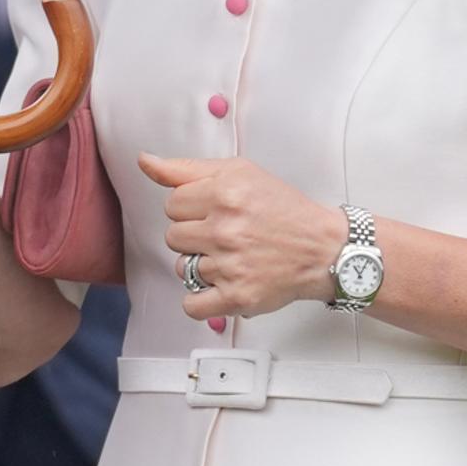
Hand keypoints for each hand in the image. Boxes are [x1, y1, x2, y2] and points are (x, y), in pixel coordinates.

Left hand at [139, 153, 343, 320]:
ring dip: (201, 265)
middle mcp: (225, 228)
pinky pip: (192, 304)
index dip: (190, 208)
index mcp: (224, 191)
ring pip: (182, 269)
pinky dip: (201, 298)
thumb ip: (187, 169)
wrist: (321, 246)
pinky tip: (221, 283)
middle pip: (173, 236)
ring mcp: (230, 264)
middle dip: (194, 235)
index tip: (212, 211)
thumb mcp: (239, 172)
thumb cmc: (282, 208)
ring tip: (230, 256)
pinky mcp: (237, 296)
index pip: (172, 204)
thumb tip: (145, 161)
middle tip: (224, 233)